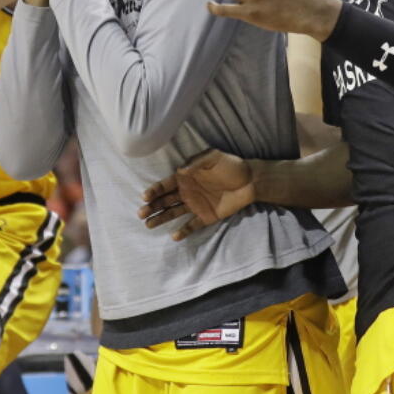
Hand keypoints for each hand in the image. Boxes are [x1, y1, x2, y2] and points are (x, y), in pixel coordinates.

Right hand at [139, 149, 255, 240]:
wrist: (251, 181)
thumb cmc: (231, 165)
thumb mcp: (213, 157)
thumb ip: (196, 162)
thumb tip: (181, 170)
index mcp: (185, 177)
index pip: (165, 185)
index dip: (154, 191)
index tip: (145, 197)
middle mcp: (187, 192)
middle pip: (165, 200)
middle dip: (152, 207)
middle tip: (141, 213)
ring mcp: (196, 205)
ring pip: (173, 213)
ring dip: (161, 218)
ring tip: (148, 224)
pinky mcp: (206, 216)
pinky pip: (192, 225)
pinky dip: (183, 231)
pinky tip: (174, 236)